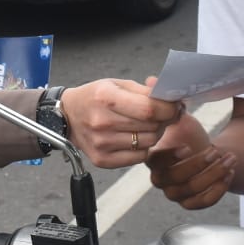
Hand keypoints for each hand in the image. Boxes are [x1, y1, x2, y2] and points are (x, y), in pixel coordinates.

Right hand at [61, 77, 182, 169]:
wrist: (68, 116)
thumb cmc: (95, 97)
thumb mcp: (117, 84)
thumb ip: (146, 91)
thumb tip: (173, 98)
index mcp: (106, 97)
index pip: (150, 109)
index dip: (169, 108)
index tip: (175, 106)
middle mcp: (102, 122)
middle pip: (151, 126)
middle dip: (164, 119)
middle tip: (163, 114)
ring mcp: (102, 144)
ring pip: (148, 142)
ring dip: (155, 133)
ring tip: (147, 125)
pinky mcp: (103, 160)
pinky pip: (139, 157)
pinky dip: (143, 147)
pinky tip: (136, 137)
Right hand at [145, 113, 236, 209]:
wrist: (206, 152)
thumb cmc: (189, 135)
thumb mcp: (180, 117)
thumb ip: (170, 105)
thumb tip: (157, 83)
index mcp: (152, 158)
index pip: (155, 161)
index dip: (170, 157)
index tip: (187, 148)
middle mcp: (159, 178)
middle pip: (174, 178)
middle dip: (198, 165)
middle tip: (216, 151)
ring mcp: (174, 193)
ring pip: (192, 189)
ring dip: (214, 174)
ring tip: (231, 158)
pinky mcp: (190, 203)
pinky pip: (203, 202)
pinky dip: (219, 189)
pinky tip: (230, 173)